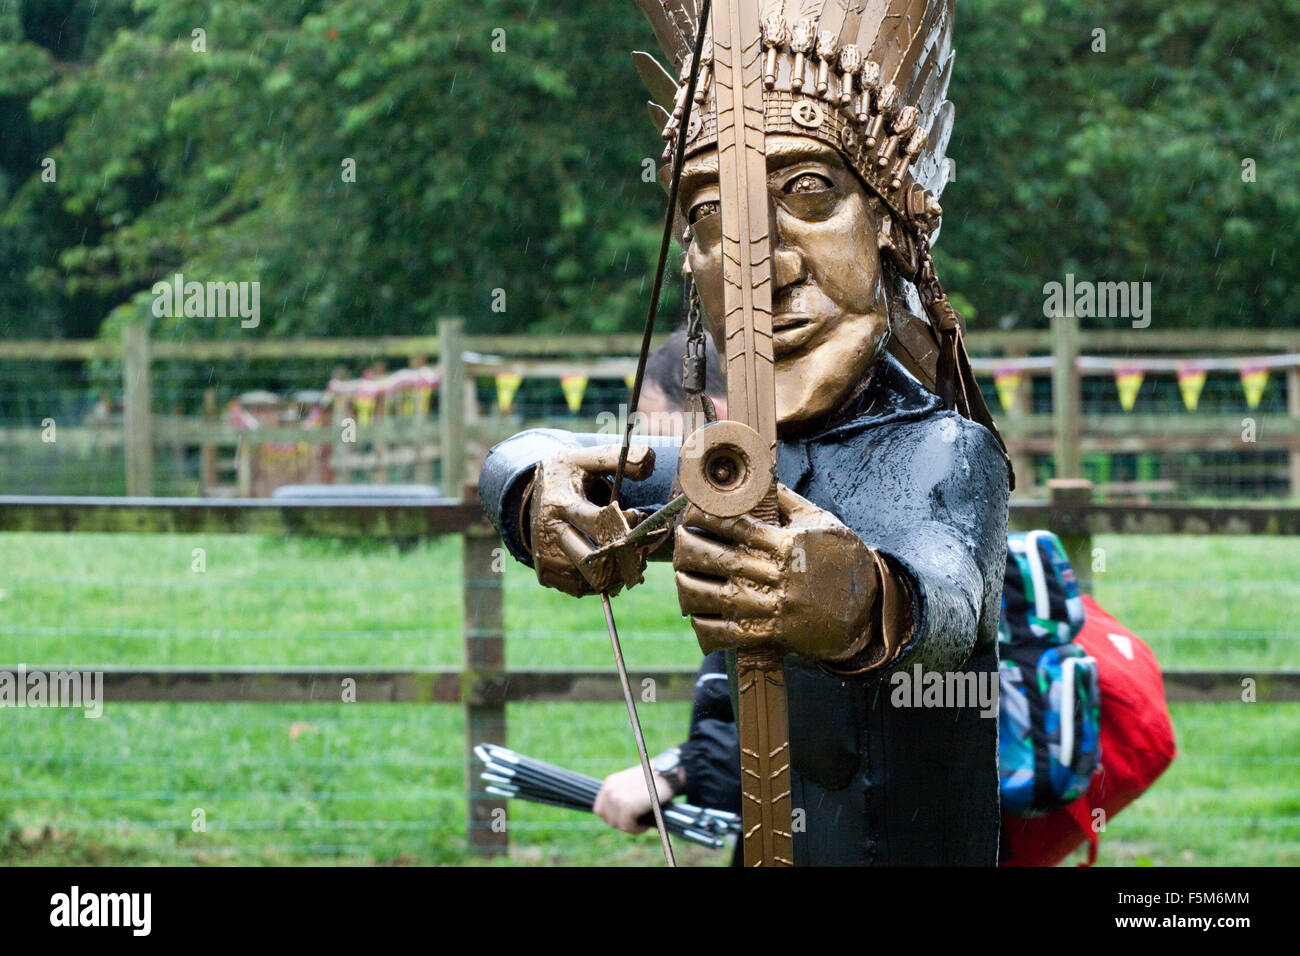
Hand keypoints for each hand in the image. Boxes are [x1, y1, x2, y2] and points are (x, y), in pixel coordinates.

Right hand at [527, 444, 653, 596]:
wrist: (531, 493)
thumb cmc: (568, 474)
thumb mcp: (586, 458)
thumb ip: (615, 458)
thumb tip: (648, 464)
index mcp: (562, 504)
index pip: (598, 524)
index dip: (625, 527)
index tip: (638, 517)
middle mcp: (551, 534)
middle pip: (593, 560)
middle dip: (622, 559)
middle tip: (641, 552)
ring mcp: (546, 556)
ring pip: (589, 580)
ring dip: (615, 573)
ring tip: (630, 557)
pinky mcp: (545, 573)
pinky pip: (580, 588)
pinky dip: (600, 582)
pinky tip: (610, 565)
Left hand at [593, 765, 676, 833]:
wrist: (670, 774)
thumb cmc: (656, 782)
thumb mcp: (633, 786)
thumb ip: (622, 797)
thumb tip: (617, 817)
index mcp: (610, 783)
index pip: (600, 810)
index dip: (614, 817)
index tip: (629, 817)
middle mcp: (610, 789)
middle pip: (608, 819)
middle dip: (623, 823)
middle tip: (639, 819)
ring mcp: (616, 797)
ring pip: (617, 824)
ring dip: (632, 827)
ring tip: (644, 819)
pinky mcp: (627, 805)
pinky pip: (626, 827)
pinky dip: (638, 828)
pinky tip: (647, 822)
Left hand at [673, 484, 878, 660]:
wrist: (867, 610)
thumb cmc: (843, 560)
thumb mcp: (821, 522)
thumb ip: (787, 502)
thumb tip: (759, 477)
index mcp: (785, 544)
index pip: (733, 526)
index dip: (704, 517)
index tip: (690, 512)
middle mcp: (774, 575)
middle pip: (716, 559)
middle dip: (687, 548)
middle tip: (679, 541)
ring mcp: (771, 607)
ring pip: (712, 597)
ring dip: (687, 586)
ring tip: (681, 575)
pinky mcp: (770, 635)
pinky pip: (725, 633)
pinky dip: (703, 625)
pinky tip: (696, 614)